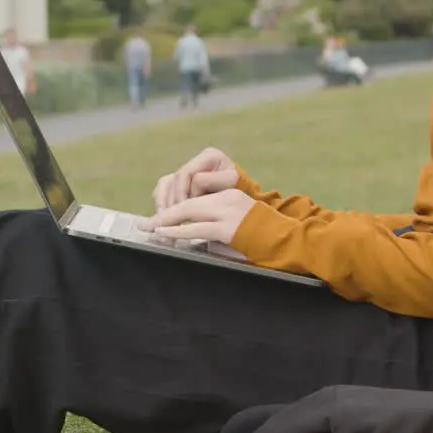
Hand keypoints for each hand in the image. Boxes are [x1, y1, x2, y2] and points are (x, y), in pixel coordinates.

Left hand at [138, 189, 256, 243]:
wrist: (287, 239)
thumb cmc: (263, 235)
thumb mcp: (238, 220)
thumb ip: (217, 220)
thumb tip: (192, 229)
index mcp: (228, 194)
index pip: (194, 196)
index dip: (173, 206)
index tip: (157, 216)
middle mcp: (227, 198)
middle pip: (187, 202)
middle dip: (163, 213)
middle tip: (145, 224)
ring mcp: (228, 212)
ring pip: (188, 212)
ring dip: (165, 222)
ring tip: (150, 228)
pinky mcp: (229, 228)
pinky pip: (197, 228)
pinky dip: (178, 231)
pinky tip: (165, 233)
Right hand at [151, 147, 238, 210]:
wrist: (243, 200)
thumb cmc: (240, 191)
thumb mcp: (231, 183)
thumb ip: (212, 181)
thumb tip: (192, 187)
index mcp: (209, 156)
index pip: (188, 174)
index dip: (185, 192)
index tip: (187, 210)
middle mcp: (196, 160)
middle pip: (175, 179)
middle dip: (173, 199)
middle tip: (171, 217)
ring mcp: (186, 170)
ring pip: (166, 183)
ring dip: (163, 201)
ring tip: (164, 217)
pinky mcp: (180, 181)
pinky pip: (163, 188)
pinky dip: (161, 200)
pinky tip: (163, 213)